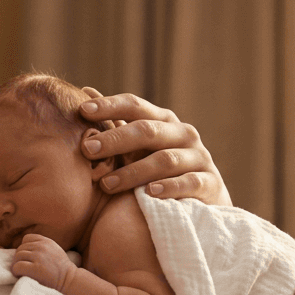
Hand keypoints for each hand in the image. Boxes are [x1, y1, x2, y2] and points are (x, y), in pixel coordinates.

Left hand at [11, 234, 76, 291]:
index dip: (25, 248)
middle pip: (20, 248)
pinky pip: (17, 267)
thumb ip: (42, 247)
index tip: (28, 258)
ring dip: (17, 265)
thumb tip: (23, 249)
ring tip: (23, 273)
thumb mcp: (54, 251)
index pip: (27, 239)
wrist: (69, 282)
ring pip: (17, 257)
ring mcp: (38, 257)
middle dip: (20, 259)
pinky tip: (21, 276)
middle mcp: (42, 247)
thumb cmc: (60, 270)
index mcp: (46, 241)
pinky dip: (16, 272)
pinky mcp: (35, 269)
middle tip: (24, 268)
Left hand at [77, 87, 230, 205]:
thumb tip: (86, 91)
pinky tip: (149, 193)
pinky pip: (190, 182)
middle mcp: (183, 134)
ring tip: (107, 185)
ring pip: (165, 160)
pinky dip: (169, 187)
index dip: (110, 105)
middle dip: (116, 139)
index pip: (135, 106)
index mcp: (163, 121)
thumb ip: (116, 123)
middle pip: (148, 130)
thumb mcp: (140, 147)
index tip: (83, 110)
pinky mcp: (211, 183)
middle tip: (87, 150)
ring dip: (134, 172)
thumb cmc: (161, 171)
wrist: (203, 204)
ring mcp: (199, 157)